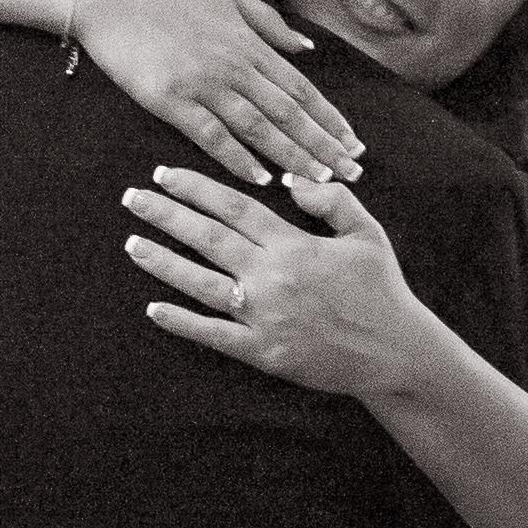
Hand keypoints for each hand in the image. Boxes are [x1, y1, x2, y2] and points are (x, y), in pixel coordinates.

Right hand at [77, 0, 362, 188]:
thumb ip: (269, 23)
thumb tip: (305, 48)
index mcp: (250, 42)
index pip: (302, 89)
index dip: (331, 119)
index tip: (353, 143)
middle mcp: (234, 65)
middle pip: (289, 114)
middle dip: (323, 146)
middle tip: (351, 173)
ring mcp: (203, 84)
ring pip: (259, 128)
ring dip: (291, 158)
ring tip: (318, 182)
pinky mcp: (170, 100)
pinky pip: (212, 136)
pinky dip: (238, 160)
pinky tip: (261, 179)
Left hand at [120, 167, 417, 398]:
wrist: (396, 352)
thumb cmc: (381, 290)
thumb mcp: (367, 233)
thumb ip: (330, 200)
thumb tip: (290, 178)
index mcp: (293, 244)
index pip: (233, 206)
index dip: (195, 188)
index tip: (164, 175)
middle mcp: (272, 276)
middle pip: (207, 238)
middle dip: (166, 215)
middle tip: (131, 198)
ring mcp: (265, 316)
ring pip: (201, 283)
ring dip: (162, 262)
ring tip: (132, 243)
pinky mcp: (263, 352)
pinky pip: (213, 335)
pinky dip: (182, 322)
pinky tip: (153, 308)